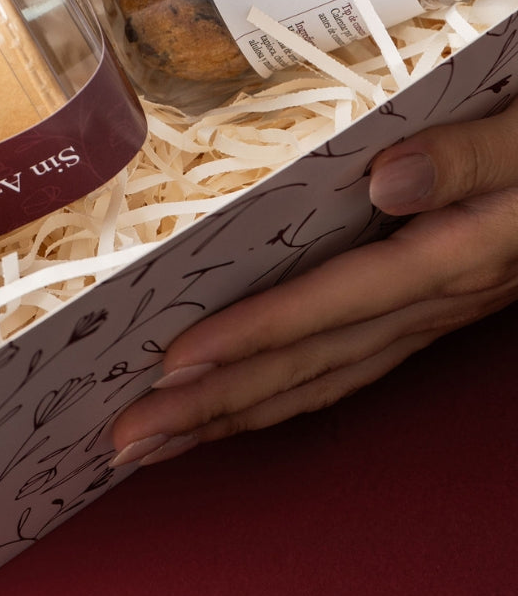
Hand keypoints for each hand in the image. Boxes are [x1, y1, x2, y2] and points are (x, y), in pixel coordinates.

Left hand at [110, 96, 517, 467]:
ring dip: (238, 411)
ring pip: (325, 376)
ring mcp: (432, 310)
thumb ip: (465, 155)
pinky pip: (349, 363)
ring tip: (162, 440)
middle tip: (128, 436)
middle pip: (312, 362)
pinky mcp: (432, 304)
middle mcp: (434, 297)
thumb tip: (385, 181)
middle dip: (216, 404)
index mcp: (451, 254)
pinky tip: (244, 401)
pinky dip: (287, 388)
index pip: (334, 305)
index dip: (254, 334)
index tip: (176, 360)